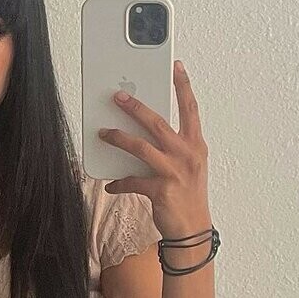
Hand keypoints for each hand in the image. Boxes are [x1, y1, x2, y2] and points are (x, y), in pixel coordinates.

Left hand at [97, 59, 212, 240]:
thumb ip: (172, 148)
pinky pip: (132, 181)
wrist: (192, 230)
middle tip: (118, 96)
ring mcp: (174, 172)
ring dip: (119, 138)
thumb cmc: (188, 197)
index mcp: (195, 145)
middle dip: (136, 107)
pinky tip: (111, 184)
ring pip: (141, 147)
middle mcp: (187, 155)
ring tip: (104, 132)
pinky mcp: (161, 190)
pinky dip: (120, 182)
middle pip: (157, 123)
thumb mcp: (188, 167)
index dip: (183, 86)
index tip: (176, 66)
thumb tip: (144, 134)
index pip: (190, 109)